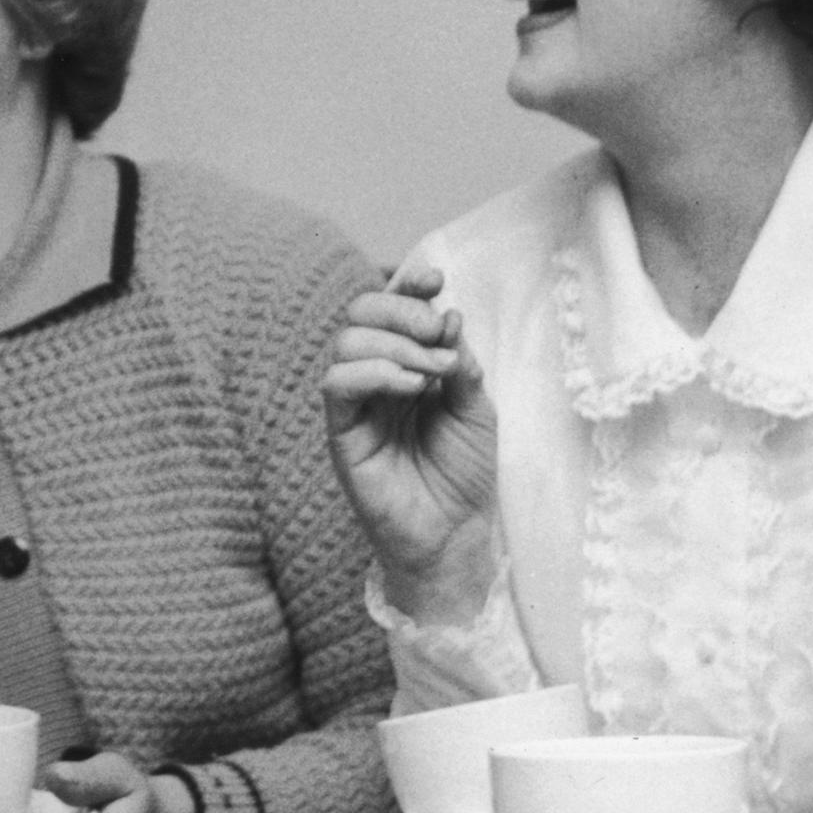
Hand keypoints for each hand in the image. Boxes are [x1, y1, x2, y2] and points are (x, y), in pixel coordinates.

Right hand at [322, 262, 501, 622]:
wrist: (455, 532)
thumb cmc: (463, 473)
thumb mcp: (476, 407)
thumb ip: (459, 362)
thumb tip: (448, 316)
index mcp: (406, 364)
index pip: (392, 308)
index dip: (407, 284)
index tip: (436, 280)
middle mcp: (374, 377)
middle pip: (361, 313)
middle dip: (402, 310)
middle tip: (440, 335)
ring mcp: (355, 404)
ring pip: (346, 342)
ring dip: (396, 345)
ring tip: (433, 373)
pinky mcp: (341, 433)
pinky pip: (336, 383)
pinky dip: (375, 372)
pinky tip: (411, 388)